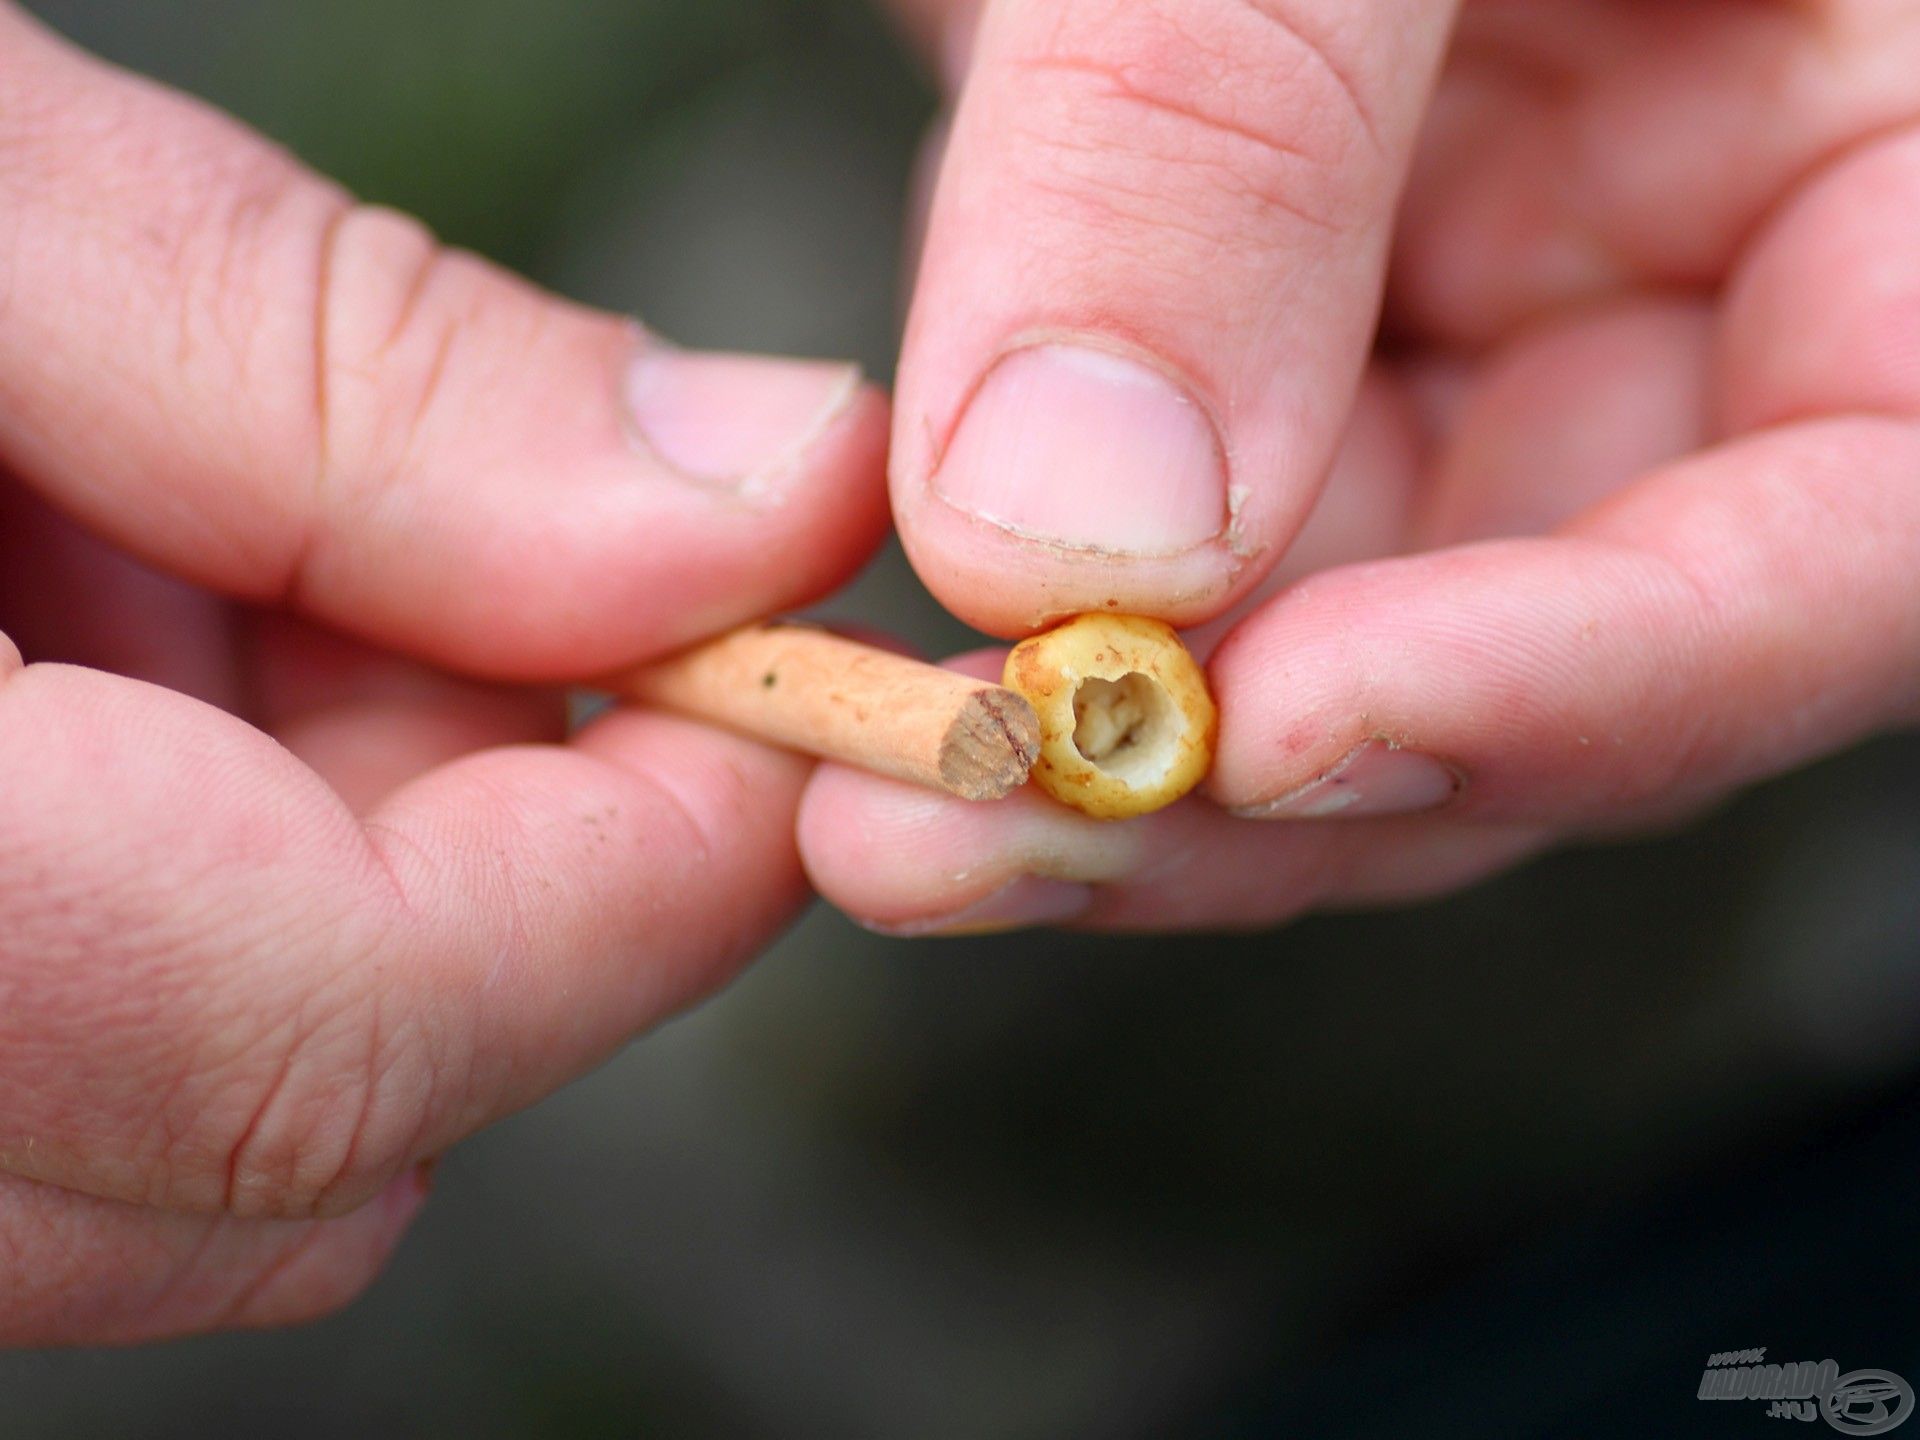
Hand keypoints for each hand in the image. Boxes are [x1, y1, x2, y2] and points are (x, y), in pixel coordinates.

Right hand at [0, 8, 888, 1342]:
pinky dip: (195, 867)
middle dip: (506, 859)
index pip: (321, 1042)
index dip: (635, 876)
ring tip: (233, 534)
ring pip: (190, 1131)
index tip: (788, 677)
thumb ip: (325, 370)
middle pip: (286, 1127)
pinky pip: (67, 1070)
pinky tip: (116, 622)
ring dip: (343, 856)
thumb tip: (755, 497)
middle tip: (531, 563)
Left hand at [804, 0, 1919, 931]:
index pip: (1851, 529)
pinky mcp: (1298, 296)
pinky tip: (889, 654)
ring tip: (881, 801)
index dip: (1585, 679)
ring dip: (1111, 741)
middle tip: (956, 837)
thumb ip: (1223, 120)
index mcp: (1898, 138)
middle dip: (1254, 774)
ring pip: (1344, 621)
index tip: (1276, 737)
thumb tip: (1076, 527)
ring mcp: (1505, 285)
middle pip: (1551, 635)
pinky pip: (1201, 525)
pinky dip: (1045, 611)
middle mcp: (1716, 249)